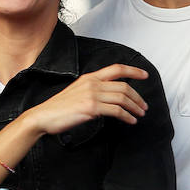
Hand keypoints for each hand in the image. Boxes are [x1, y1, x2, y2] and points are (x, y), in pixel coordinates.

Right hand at [25, 64, 148, 136]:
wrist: (44, 116)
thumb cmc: (59, 108)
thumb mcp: (77, 92)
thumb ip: (93, 90)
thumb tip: (109, 98)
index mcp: (89, 77)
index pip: (116, 68)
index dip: (133, 71)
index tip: (145, 75)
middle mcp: (92, 83)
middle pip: (123, 86)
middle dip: (138, 97)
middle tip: (144, 106)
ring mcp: (92, 95)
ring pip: (122, 98)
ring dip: (135, 107)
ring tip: (140, 114)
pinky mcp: (91, 107)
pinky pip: (116, 111)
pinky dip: (127, 116)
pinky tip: (130, 121)